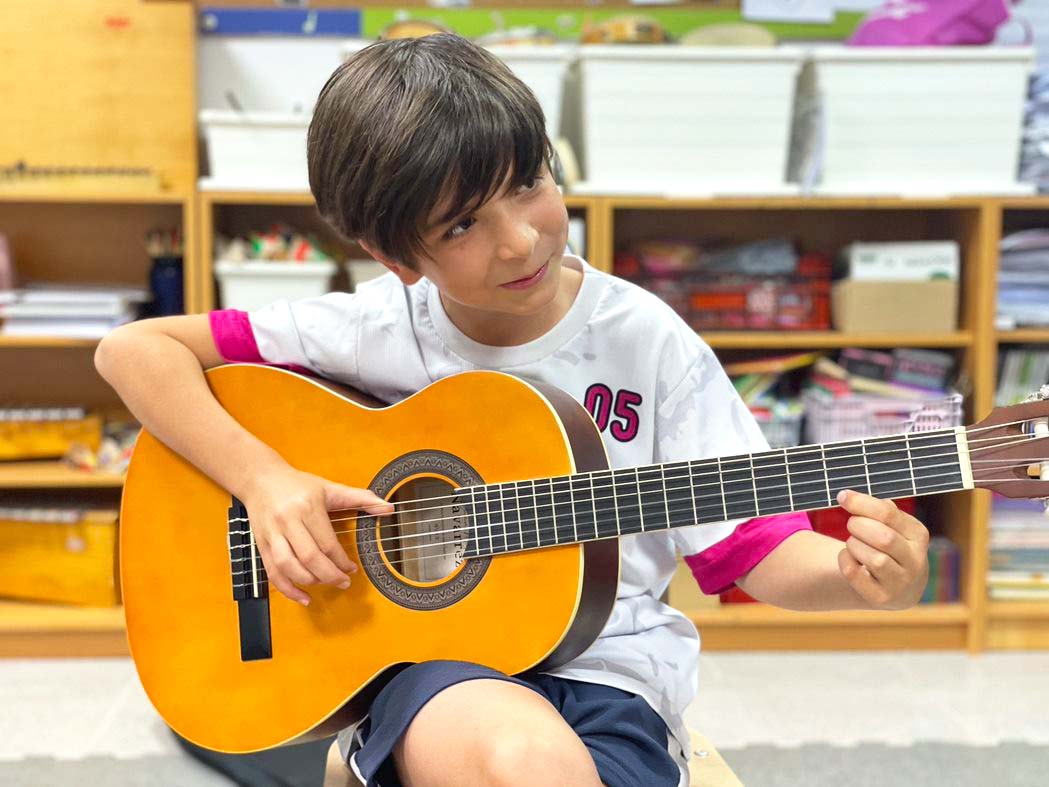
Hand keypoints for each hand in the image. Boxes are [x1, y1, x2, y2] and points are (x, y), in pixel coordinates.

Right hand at [242, 466, 392, 605]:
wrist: (260, 479)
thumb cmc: (297, 485)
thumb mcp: (330, 488)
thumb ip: (360, 498)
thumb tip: (388, 507)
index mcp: (307, 507)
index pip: (327, 543)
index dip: (342, 560)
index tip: (352, 568)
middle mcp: (288, 521)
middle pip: (309, 557)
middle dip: (329, 575)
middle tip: (343, 582)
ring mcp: (272, 534)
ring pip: (289, 566)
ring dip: (309, 582)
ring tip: (325, 584)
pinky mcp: (260, 544)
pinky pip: (272, 572)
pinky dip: (287, 589)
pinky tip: (303, 597)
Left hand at [834, 490, 929, 609]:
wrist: (899, 587)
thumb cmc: (891, 547)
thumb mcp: (893, 527)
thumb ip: (878, 510)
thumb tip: (852, 499)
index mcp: (918, 536)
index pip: (889, 514)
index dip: (862, 503)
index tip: (842, 496)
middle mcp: (915, 561)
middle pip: (884, 537)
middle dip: (859, 526)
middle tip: (852, 524)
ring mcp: (900, 583)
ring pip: (874, 559)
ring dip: (854, 545)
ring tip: (853, 542)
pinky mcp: (881, 598)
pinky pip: (855, 575)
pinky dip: (845, 560)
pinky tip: (848, 557)